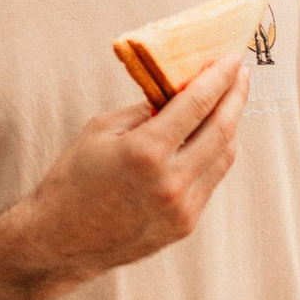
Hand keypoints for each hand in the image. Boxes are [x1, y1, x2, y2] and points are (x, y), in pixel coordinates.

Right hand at [0, 45, 250, 299]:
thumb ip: (144, 110)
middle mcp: (170, 181)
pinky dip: (216, 153)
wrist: (60, 241)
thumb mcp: (101, 130)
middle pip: (221, 129)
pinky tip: (213, 136)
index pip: (197, 104)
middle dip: (236, 95)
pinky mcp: (184, 224)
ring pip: (224, 156)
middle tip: (240, 74)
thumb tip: (178, 92)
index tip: (231, 58)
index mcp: (145, 152)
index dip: (219, 77)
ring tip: (230, 101)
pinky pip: (212, 180)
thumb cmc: (72, 180)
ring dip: (231, 124)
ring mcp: (181, 208)